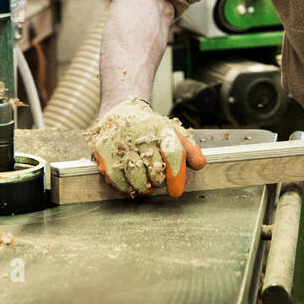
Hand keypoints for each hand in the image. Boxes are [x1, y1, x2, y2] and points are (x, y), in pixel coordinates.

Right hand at [87, 97, 206, 196]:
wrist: (121, 112)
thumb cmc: (151, 128)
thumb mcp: (173, 133)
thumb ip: (189, 149)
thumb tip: (199, 164)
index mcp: (162, 129)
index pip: (173, 154)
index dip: (176, 176)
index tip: (175, 191)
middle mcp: (141, 133)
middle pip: (155, 172)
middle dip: (158, 182)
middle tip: (156, 178)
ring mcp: (121, 143)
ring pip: (137, 180)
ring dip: (143, 186)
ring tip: (143, 178)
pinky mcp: (104, 152)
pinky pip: (117, 181)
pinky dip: (125, 186)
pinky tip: (128, 178)